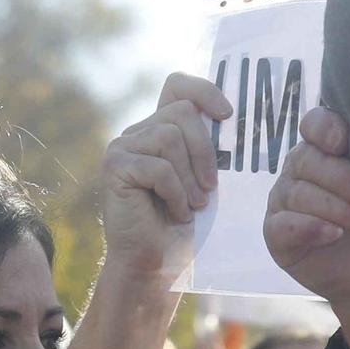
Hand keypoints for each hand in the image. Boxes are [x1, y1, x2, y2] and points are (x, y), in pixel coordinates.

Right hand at [100, 73, 233, 284]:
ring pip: (170, 138)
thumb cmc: (186, 224)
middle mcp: (138, 132)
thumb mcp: (204, 179)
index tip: (227, 114)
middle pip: (182, 113)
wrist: (156, 263)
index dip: (203, 90)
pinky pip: (158, 167)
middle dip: (205, 151)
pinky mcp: (114, 166)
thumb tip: (234, 120)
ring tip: (192, 205)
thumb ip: (209, 148)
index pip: (177, 85)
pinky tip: (176, 213)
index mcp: (160, 129)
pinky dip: (175, 194)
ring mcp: (122, 147)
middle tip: (210, 189)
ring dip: (190, 178)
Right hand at [263, 107, 349, 348]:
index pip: (315, 124)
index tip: (344, 143)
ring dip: (339, 208)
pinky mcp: (278, 235)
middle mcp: (302, 169)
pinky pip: (282, 224)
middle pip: (306, 158)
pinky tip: (334, 235)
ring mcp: (286, 201)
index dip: (326, 128)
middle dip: (343, 177)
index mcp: (329, 148)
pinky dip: (310, 227)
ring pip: (298, 192)